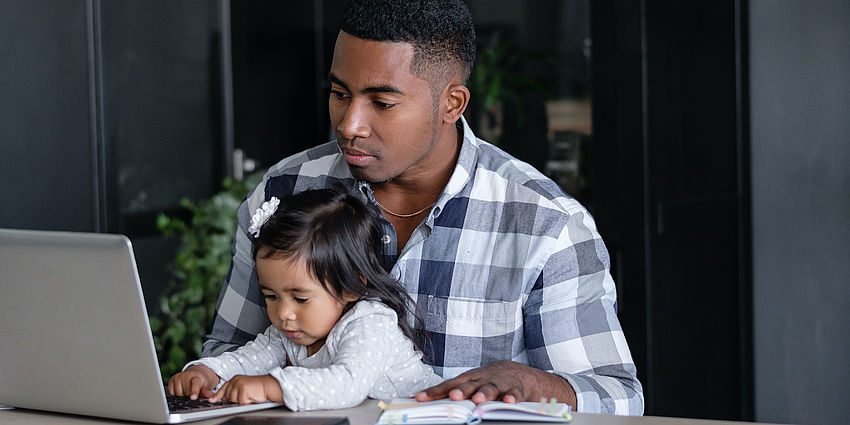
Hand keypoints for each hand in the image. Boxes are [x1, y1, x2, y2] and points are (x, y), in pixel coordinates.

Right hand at [168, 365, 219, 399]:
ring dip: (182, 396)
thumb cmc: (201, 382)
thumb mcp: (206, 386)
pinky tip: (181, 391)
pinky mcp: (171, 380)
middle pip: (186, 392)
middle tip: (193, 393)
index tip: (193, 397)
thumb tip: (211, 398)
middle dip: (189, 396)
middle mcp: (186, 376)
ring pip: (178, 394)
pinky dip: (175, 395)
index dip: (194, 391)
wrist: (195, 374)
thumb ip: (206, 392)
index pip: (195, 384)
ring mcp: (178, 377)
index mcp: (197, 377)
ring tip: (187, 391)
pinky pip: (171, 393)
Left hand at [209, 375, 282, 404]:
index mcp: (235, 378)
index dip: (218, 395)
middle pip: (228, 395)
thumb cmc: (257, 388)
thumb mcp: (243, 388)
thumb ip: (233, 391)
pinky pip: (240, 401)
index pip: (224, 388)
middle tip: (245, 396)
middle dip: (235, 399)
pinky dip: (246, 401)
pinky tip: (251, 396)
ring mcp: (239, 383)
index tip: (212, 400)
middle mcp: (236, 380)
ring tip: (249, 395)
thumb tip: (222, 398)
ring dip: (241, 400)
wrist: (268, 386)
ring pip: (233, 399)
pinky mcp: (243, 388)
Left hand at [414, 360, 576, 408]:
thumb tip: (420, 400)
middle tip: (454, 397)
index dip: (435, 392)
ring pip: (491, 388)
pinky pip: (514, 393)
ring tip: (479, 400)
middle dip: (462, 391)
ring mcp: (499, 383)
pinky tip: (508, 402)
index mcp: (468, 379)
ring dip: (485, 393)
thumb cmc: (488, 381)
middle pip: (469, 384)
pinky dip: (511, 397)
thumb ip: (451, 392)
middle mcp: (481, 379)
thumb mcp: (470, 384)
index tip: (420, 398)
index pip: (448, 385)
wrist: (519, 373)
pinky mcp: (515, 388)